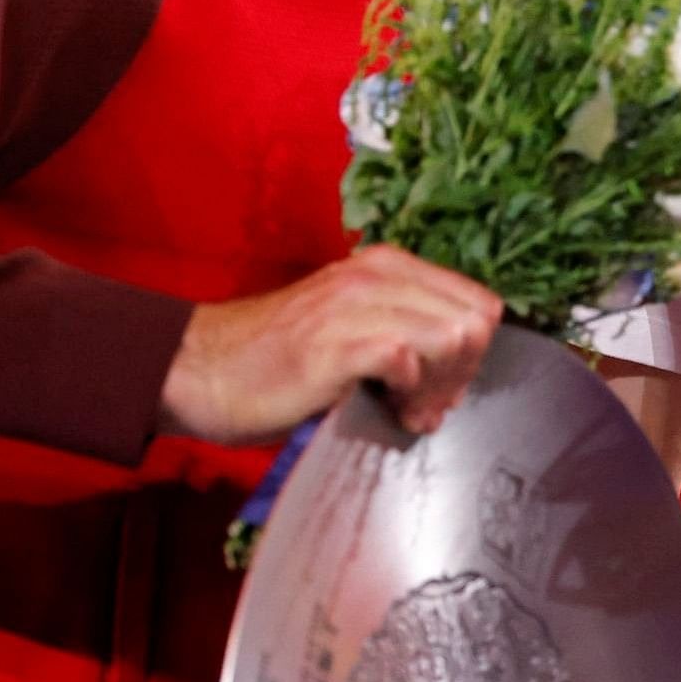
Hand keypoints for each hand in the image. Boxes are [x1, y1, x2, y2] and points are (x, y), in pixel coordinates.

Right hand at [160, 245, 503, 443]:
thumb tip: (459, 369)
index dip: (473, 351)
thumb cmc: (277, 357)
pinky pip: (406, 360)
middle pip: (474, 321)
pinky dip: (410, 397)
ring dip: (440, 388)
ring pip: (451, 337)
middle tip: (429, 406)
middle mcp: (374, 277)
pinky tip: (391, 414)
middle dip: (463, 373)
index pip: (477, 301)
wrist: (203, 370)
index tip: (443, 385)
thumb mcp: (350, 323)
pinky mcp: (333, 346)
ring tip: (410, 413)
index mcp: (385, 267)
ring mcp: (353, 308)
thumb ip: (404, 329)